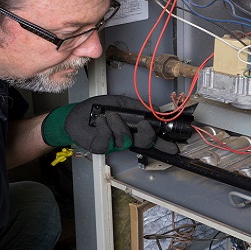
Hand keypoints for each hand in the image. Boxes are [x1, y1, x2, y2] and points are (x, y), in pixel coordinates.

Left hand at [42, 95, 178, 153]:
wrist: (76, 115)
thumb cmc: (97, 110)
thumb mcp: (120, 103)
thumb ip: (138, 106)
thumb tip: (155, 109)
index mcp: (133, 129)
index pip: (152, 138)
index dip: (163, 143)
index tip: (174, 145)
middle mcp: (126, 138)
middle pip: (144, 143)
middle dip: (147, 134)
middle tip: (145, 125)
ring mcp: (114, 144)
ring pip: (125, 139)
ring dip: (118, 124)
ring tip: (109, 116)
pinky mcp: (101, 146)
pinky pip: (108, 138)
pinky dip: (104, 125)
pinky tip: (100, 120)